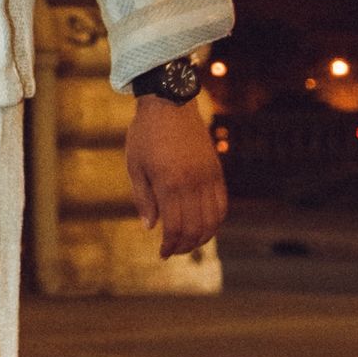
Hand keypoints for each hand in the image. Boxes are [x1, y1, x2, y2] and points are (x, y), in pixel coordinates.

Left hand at [124, 96, 226, 257]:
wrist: (169, 103)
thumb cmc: (145, 134)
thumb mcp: (135, 166)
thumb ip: (143, 199)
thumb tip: (151, 227)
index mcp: (169, 183)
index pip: (175, 227)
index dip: (170, 245)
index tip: (163, 253)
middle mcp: (192, 182)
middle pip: (195, 228)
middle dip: (185, 245)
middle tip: (173, 251)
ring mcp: (207, 176)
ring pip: (213, 219)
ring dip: (202, 237)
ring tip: (188, 242)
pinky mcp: (216, 170)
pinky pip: (222, 203)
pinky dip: (215, 220)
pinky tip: (204, 225)